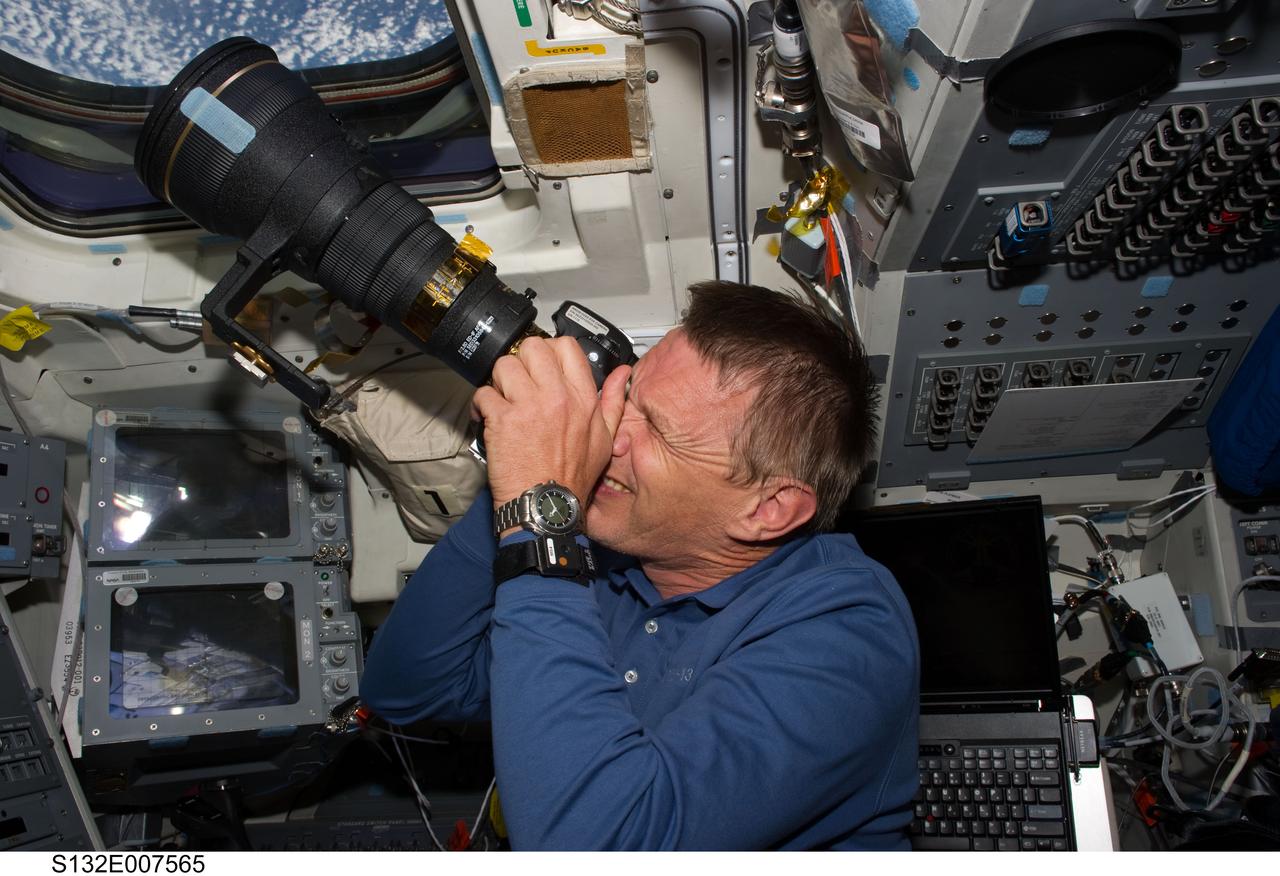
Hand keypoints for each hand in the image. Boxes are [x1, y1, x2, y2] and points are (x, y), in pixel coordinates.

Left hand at [472, 336, 630, 514]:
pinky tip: (486, 417)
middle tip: (517, 381)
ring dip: (498, 381)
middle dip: (520, 361)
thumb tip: (623, 375)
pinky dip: (480, 405)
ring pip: (504, 365)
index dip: (549, 350)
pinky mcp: (504, 420)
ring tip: (501, 399)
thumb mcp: (605, 440)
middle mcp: (558, 397)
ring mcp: (530, 406)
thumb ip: (613, 402)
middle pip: (532, 347)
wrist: (547, 507)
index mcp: (583, 398)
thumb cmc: (572, 479)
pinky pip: (483, 393)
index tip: (540, 366)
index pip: (566, 347)